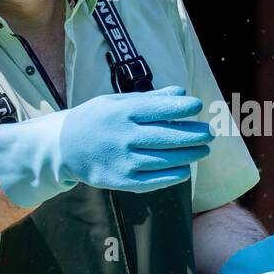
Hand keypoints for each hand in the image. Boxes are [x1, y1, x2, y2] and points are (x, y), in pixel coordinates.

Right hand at [0, 85, 211, 207]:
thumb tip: (182, 92)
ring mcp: (123, 160)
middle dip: (194, 134)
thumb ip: (150, 99)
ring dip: (190, 155)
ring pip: (166, 159)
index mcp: (122, 112)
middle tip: (210, 132)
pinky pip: (155, 179)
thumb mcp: (116, 102)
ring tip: (204, 150)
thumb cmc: (96, 119)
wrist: (64, 147)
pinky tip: (185, 169)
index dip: (182, 107)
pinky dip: (174, 175)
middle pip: (168, 136)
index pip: (160, 109)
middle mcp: (124, 136)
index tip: (197, 106)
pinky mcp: (122, 180)